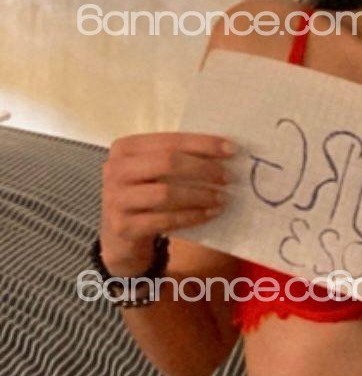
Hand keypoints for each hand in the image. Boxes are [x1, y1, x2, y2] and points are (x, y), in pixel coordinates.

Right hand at [99, 132, 233, 273]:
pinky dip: (192, 216)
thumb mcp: (153, 172)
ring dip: (200, 195)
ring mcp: (116, 199)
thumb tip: (224, 152)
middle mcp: (115, 170)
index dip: (202, 144)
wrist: (120, 234)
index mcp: (125, 148)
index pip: (169, 141)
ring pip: (166, 193)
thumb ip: (177, 159)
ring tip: (223, 198)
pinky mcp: (124, 226)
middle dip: (203, 169)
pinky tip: (210, 214)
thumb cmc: (145, 195)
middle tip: (228, 177)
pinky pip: (165, 220)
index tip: (232, 149)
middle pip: (167, 163)